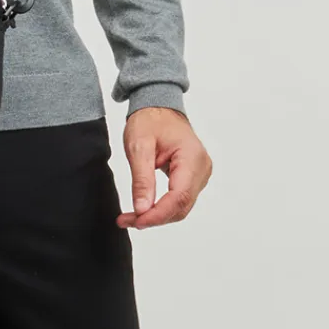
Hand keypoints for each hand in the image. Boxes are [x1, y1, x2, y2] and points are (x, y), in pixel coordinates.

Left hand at [117, 106, 211, 229]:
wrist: (158, 106)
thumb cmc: (150, 120)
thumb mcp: (138, 146)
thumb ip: (141, 178)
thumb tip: (142, 210)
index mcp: (192, 157)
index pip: (179, 197)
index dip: (158, 214)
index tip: (136, 221)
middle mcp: (202, 168)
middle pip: (181, 206)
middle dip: (154, 217)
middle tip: (126, 220)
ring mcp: (200, 173)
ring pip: (181, 206)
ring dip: (157, 215)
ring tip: (131, 217)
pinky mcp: (193, 177)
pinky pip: (180, 198)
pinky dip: (162, 207)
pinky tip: (144, 208)